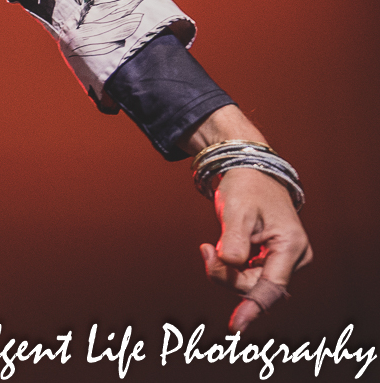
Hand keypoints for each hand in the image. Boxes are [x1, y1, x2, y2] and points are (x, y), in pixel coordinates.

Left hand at [187, 108, 311, 331]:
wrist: (251, 171)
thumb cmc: (246, 188)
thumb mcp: (236, 210)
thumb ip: (233, 240)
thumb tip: (230, 265)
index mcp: (290, 247)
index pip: (271, 288)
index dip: (252, 308)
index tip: (235, 326)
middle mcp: (293, 258)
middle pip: (256, 287)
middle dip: (226, 276)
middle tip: (205, 249)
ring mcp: (284, 260)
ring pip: (250, 283)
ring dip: (226, 271)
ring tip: (209, 246)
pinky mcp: (272, 260)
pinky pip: (248, 275)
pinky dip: (230, 268)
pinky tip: (217, 249)